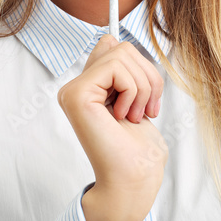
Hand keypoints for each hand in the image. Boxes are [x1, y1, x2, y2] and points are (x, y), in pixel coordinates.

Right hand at [57, 34, 168, 204]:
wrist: (133, 181)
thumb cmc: (139, 150)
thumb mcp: (137, 99)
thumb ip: (121, 71)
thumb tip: (109, 39)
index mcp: (88, 89)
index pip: (114, 47)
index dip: (140, 68)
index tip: (147, 100)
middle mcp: (75, 88)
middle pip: (120, 47)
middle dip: (147, 77)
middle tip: (145, 111)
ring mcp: (73, 91)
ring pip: (121, 53)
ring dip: (143, 87)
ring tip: (135, 116)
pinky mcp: (77, 95)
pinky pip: (116, 67)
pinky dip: (133, 90)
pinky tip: (124, 116)